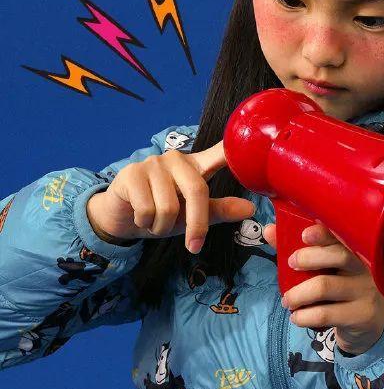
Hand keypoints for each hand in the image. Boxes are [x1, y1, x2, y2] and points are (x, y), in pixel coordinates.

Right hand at [86, 140, 254, 252]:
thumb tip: (249, 209)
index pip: (219, 153)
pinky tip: (140, 216)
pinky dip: (146, 223)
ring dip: (163, 226)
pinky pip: (147, 209)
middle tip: (193, 246)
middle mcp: (177, 159)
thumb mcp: (193, 215)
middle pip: (197, 190)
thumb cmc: (162, 213)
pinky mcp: (132, 173)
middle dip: (196, 225)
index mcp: (196, 166)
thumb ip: (219, 210)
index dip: (234, 149)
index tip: (256, 142)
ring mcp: (153, 163)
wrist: (122, 217)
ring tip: (157, 222)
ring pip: (169, 206)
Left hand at [263, 222, 383, 355]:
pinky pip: (325, 313)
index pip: (342, 236)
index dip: (323, 234)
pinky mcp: (361, 315)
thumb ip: (297, 248)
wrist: (368, 323)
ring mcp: (365, 291)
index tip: (304, 235)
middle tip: (290, 265)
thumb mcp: (324, 268)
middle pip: (339, 256)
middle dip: (308, 258)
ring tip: (287, 301)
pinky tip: (297, 317)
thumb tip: (269, 230)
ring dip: (298, 294)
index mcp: (355, 250)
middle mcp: (365, 267)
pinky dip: (304, 316)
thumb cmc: (340, 286)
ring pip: (325, 286)